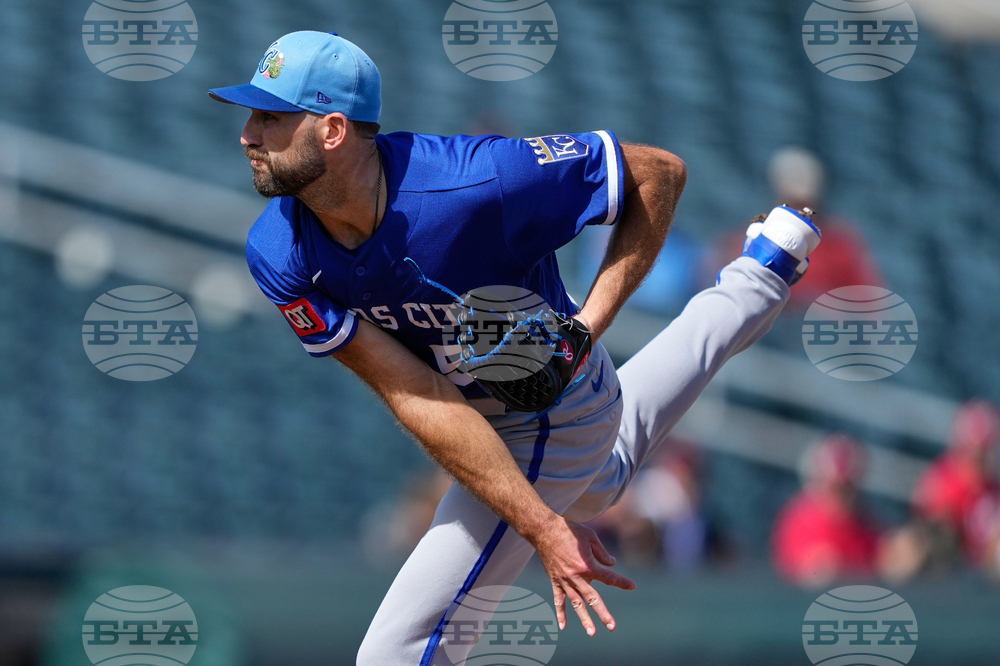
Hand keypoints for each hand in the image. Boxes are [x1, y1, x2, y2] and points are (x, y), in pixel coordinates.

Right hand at [529, 515, 635, 635]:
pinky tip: (563, 626)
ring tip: (591, 632)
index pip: (608, 577)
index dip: (621, 582)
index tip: (632, 586)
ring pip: (576, 603)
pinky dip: (560, 613)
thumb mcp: (590, 537)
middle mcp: (576, 577)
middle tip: (612, 626)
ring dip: (584, 618)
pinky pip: (558, 600)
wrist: (544, 530)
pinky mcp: (554, 581)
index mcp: (587, 565)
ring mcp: (564, 580)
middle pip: (593, 598)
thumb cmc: (569, 530)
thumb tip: (611, 564)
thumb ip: (602, 553)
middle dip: (603, 613)